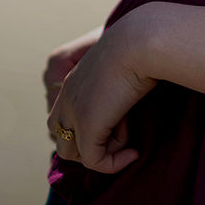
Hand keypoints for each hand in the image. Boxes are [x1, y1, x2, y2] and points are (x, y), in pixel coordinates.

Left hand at [46, 10, 158, 173]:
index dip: (88, 129)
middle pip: (61, 137)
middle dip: (89, 145)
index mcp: (72, 80)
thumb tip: (134, 95)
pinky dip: (114, 164)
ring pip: (70, 153)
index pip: (62, 117)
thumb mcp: (126, 65)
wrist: (142, 41)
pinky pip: (94, 161)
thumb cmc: (144, 48)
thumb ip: (119, 80)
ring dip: (101, 153)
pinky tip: (134, 151)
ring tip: (127, 137)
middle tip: (121, 133)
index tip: (121, 123)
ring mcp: (73, 112)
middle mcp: (66, 96)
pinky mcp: (87, 126)